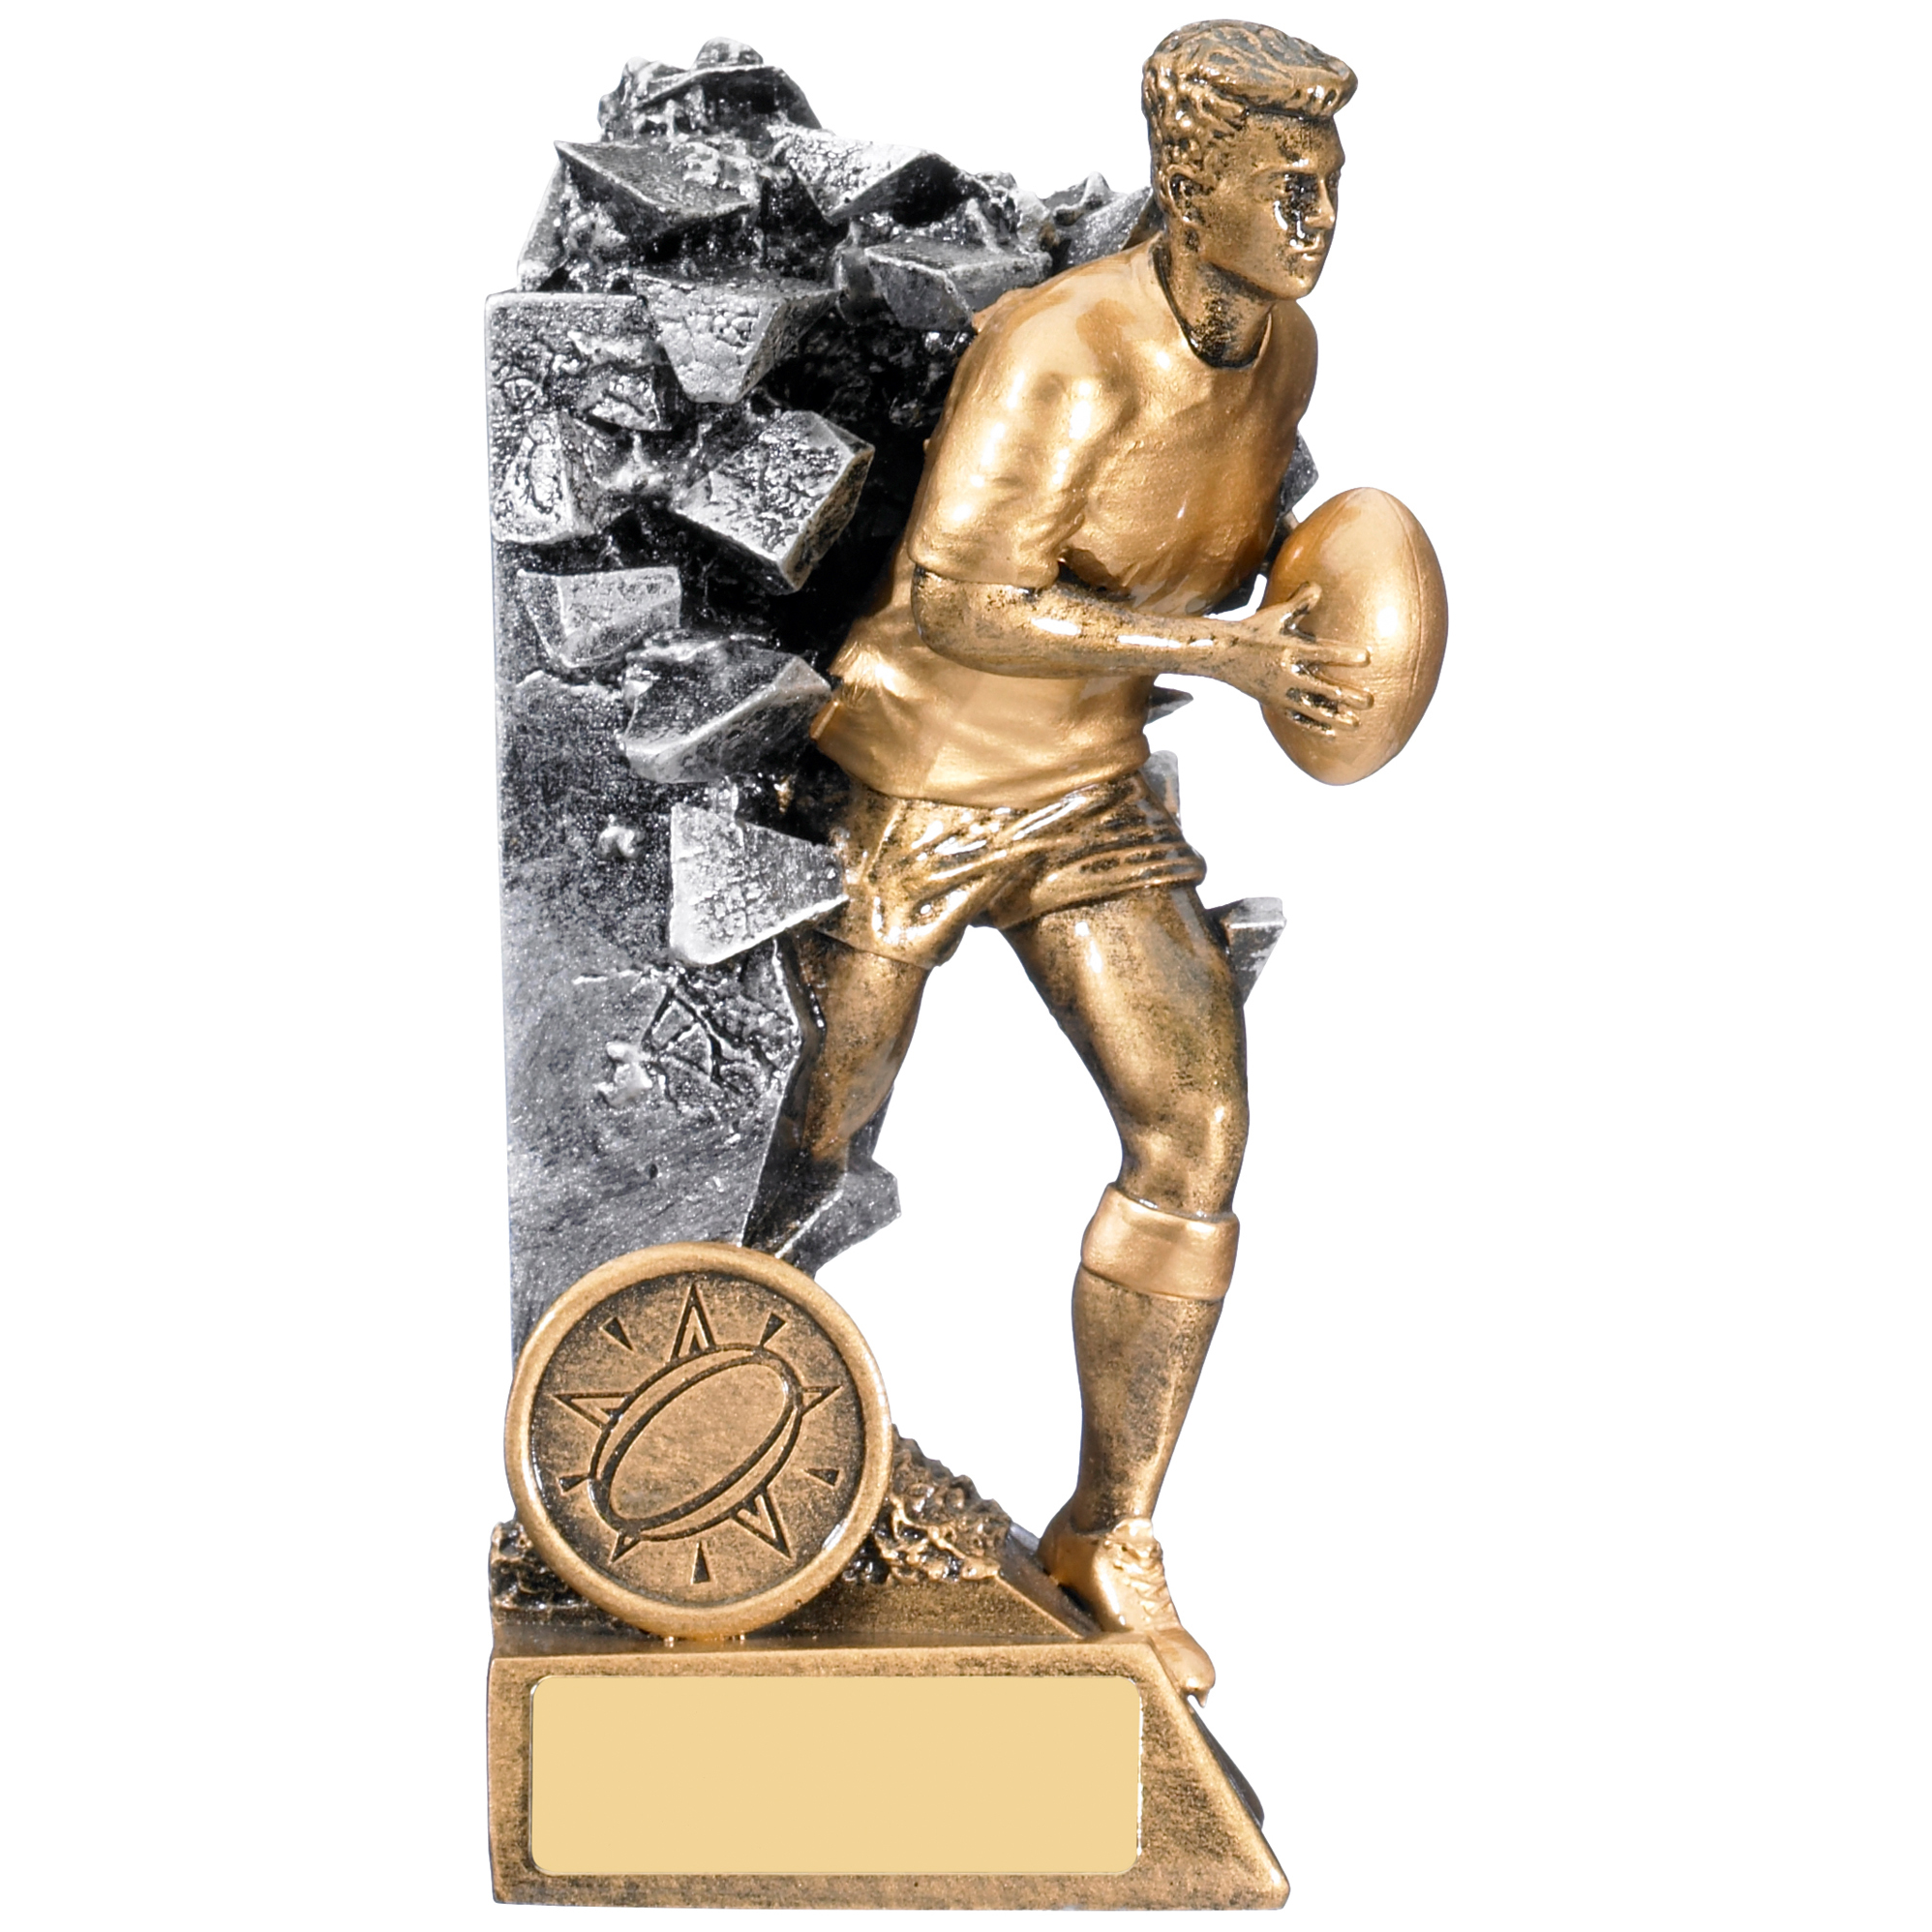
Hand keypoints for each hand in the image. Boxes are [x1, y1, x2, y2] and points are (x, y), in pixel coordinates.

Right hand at [1223, 581, 1370, 723]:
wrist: (1222, 653)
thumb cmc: (1253, 630)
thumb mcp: (1275, 615)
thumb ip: (1300, 603)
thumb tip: (1317, 587)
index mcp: (1291, 650)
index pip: (1324, 653)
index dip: (1346, 656)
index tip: (1367, 659)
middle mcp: (1288, 674)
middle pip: (1324, 689)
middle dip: (1349, 696)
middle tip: (1370, 701)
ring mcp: (1281, 692)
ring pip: (1313, 709)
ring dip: (1335, 717)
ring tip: (1356, 723)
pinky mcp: (1275, 703)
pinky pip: (1297, 718)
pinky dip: (1314, 726)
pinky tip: (1332, 733)